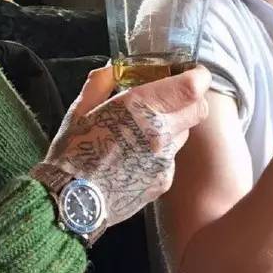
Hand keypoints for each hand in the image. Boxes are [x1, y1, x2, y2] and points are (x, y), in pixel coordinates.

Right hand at [39, 63, 210, 226]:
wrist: (72, 203)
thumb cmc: (72, 153)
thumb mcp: (80, 110)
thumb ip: (101, 83)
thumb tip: (113, 69)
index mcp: (140, 107)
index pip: (192, 87)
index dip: (197, 76)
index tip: (191, 72)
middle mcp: (160, 132)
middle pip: (199, 109)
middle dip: (190, 99)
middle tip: (172, 98)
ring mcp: (165, 159)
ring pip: (185, 133)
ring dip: (174, 126)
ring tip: (146, 131)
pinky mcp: (164, 181)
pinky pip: (170, 158)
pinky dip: (160, 153)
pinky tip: (136, 158)